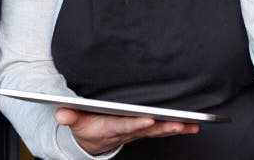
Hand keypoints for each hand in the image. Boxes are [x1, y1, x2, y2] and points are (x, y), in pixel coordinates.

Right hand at [54, 108, 198, 155]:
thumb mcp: (75, 121)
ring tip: (190, 124)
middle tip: (178, 123)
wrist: (92, 141)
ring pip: (158, 131)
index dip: (136, 124)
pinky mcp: (145, 131)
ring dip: (174, 128)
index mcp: (111, 128)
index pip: (124, 126)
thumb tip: (61, 113)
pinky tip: (191, 125)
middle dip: (163, 126)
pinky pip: (163, 130)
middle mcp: (127, 132)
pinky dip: (178, 128)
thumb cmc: (87, 126)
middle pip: (147, 130)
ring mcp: (138, 133)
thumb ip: (70, 116)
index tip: (147, 120)